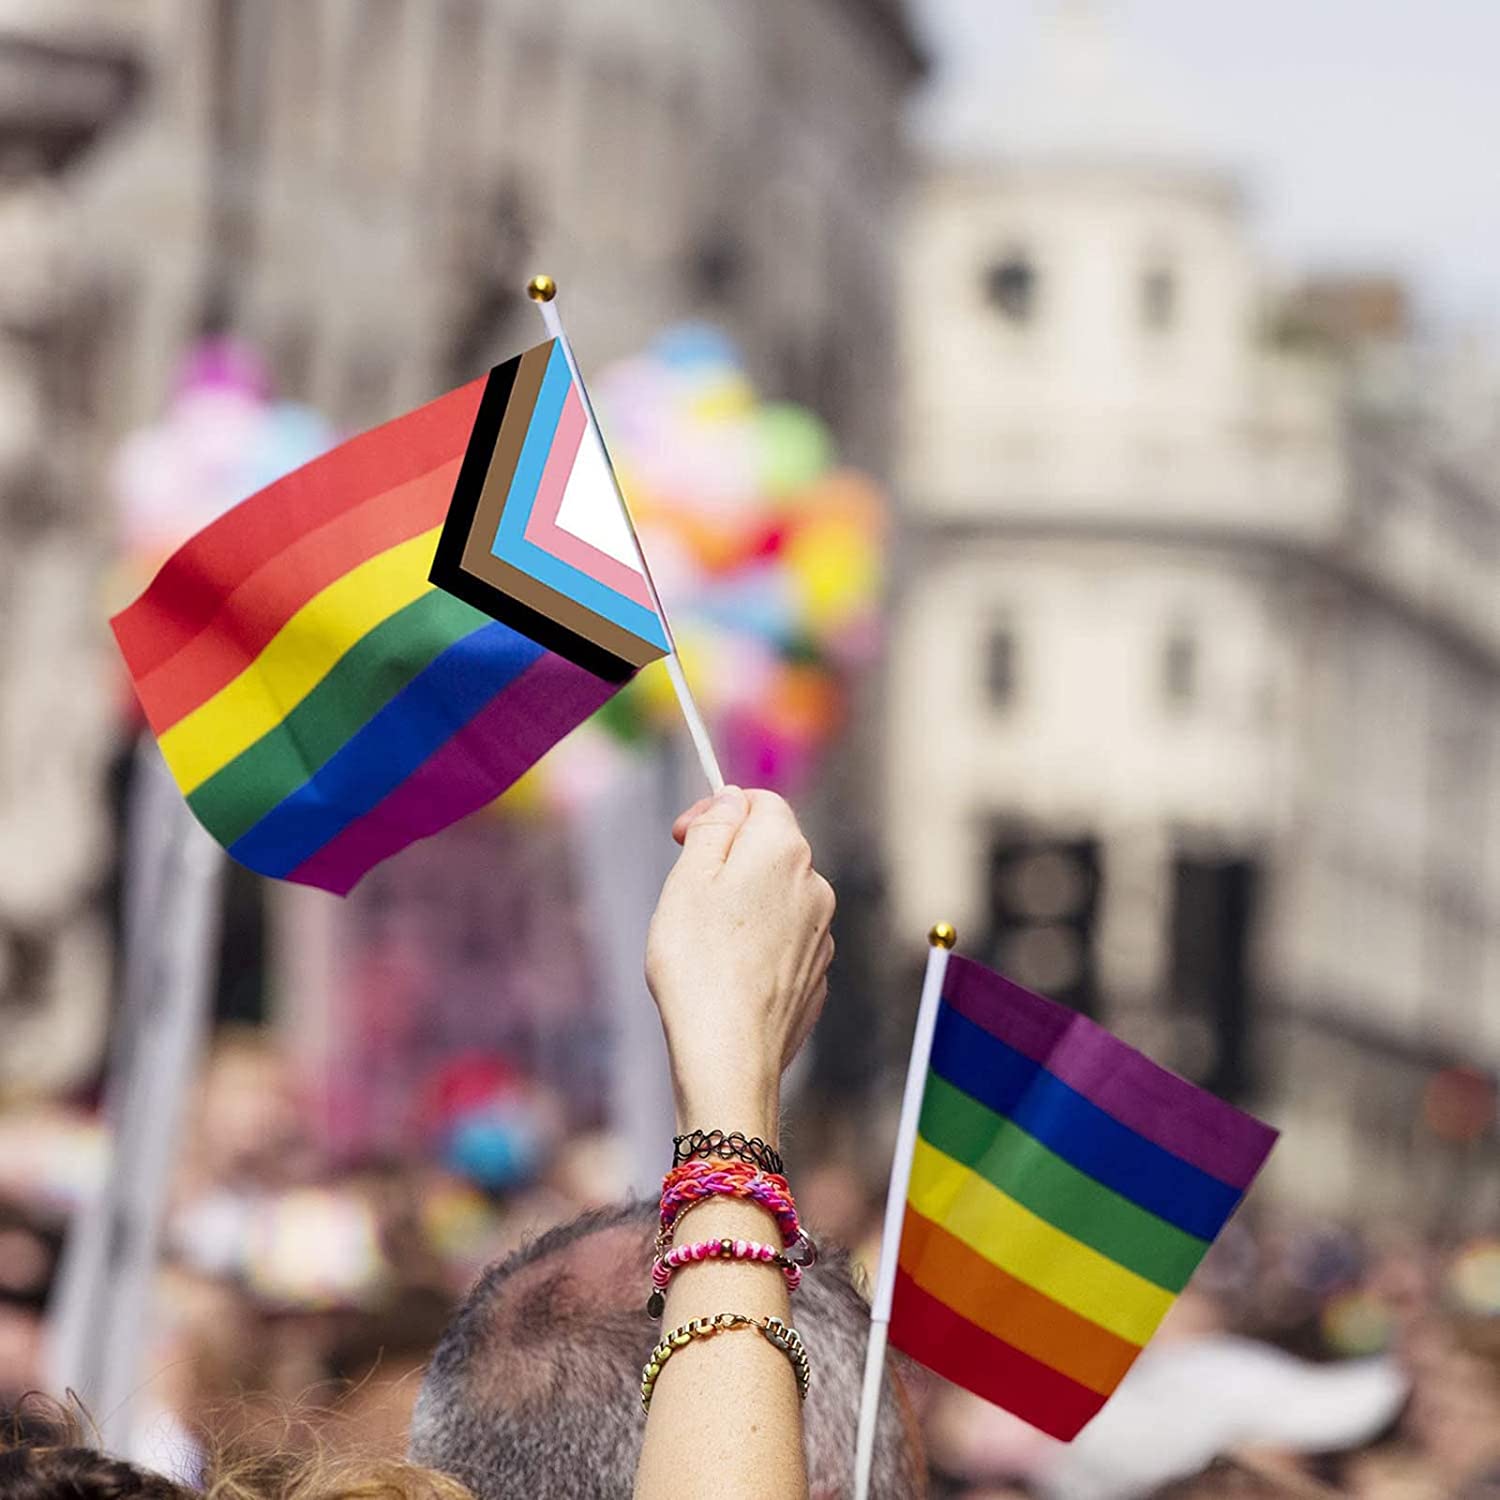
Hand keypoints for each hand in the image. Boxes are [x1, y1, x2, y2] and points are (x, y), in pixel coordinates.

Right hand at [646, 786, 835, 1138]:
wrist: (729, 1052)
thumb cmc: (699, 962)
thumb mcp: (689, 877)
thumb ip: (715, 827)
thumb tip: (732, 801)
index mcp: (784, 850)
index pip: (759, 801)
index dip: (718, 809)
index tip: (683, 836)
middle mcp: (816, 885)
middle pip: (772, 850)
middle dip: (730, 860)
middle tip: (685, 893)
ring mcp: (822, 933)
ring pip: (779, 898)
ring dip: (744, 906)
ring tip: (703, 942)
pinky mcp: (816, 974)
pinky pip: (784, 941)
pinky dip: (757, 945)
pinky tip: (727, 973)